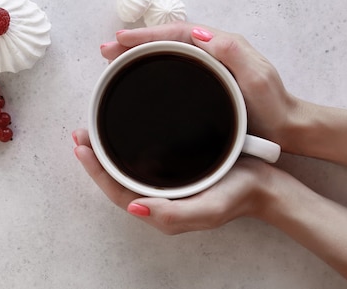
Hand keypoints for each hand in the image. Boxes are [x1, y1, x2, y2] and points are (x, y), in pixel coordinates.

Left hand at [72, 128, 275, 234]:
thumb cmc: (238, 196)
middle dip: (94, 157)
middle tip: (80, 133)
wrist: (265, 185)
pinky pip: (144, 157)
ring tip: (93, 130)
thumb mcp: (209, 209)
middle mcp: (158, 195)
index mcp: (160, 208)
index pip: (116, 191)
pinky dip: (128, 145)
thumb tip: (135, 209)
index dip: (95, 171)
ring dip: (107, 150)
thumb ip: (174, 214)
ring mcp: (166, 181)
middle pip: (116, 178)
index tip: (81, 146)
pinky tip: (126, 131)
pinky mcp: (176, 166)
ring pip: (127, 168)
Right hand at [100, 22, 298, 148]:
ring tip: (114, 60)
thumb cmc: (273, 106)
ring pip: (167, 54)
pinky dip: (152, 68)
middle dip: (135, 42)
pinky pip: (173, 69)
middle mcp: (212, 51)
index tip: (120, 40)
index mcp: (221, 45)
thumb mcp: (257, 77)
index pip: (178, 33)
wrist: (286, 128)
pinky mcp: (205, 84)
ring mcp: (207, 67)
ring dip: (139, 54)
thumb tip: (200, 33)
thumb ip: (233, 53)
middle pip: (167, 41)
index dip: (147, 36)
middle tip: (107, 50)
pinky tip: (138, 78)